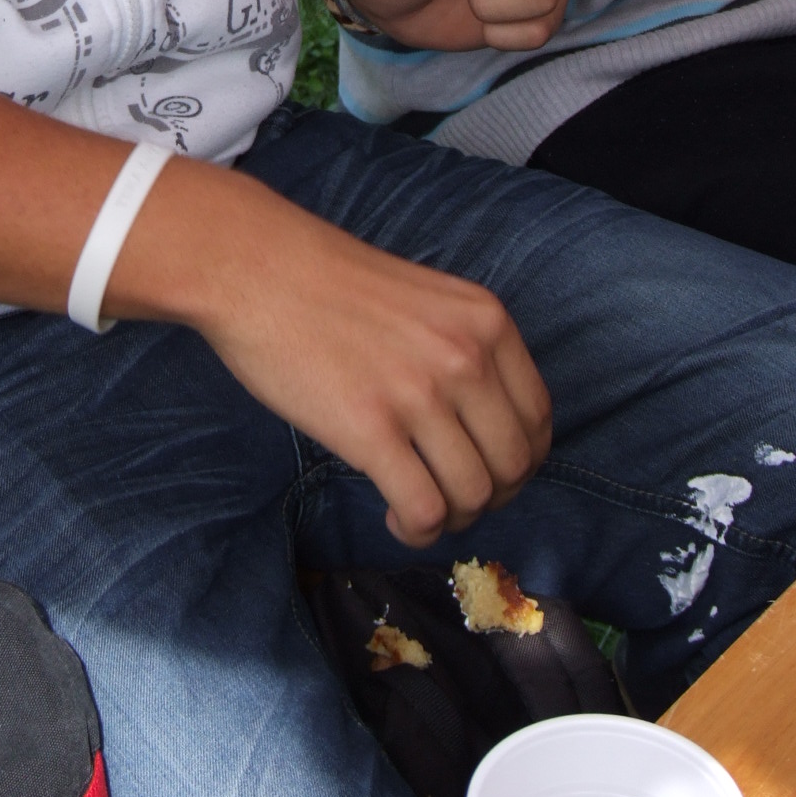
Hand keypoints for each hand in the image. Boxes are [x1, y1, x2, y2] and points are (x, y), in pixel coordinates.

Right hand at [182, 176, 553, 546]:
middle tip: (452, 498)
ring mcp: (420, 393)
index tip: (489, 472)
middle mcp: (466, 356)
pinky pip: (425, 509)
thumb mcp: (427, 300)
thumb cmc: (329, 284)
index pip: (538, 417)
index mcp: (486, 321)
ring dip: (452, 518)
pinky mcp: (370, 428)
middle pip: (515, 464)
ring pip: (474, 495)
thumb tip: (484, 428)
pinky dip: (417, 529)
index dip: (520, 462)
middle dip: (490, 497)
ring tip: (417, 508)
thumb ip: (464, 350)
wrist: (257, 266)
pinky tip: (395, 517)